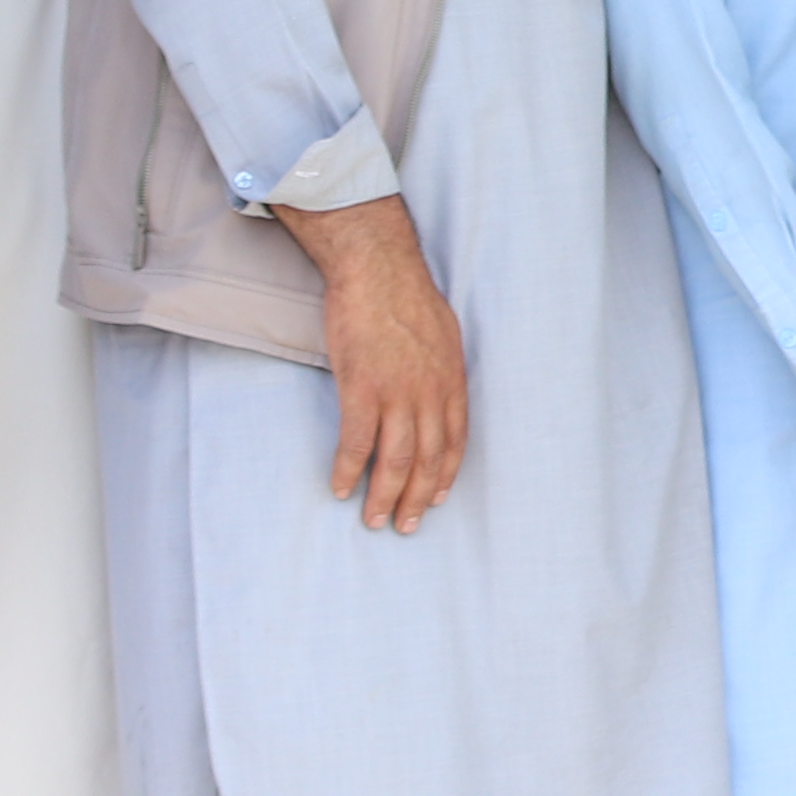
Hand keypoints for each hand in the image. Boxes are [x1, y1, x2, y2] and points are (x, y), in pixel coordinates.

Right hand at [275, 198, 473, 532]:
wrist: (378, 268)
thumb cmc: (407, 296)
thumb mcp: (443, 335)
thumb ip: (441, 368)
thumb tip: (437, 389)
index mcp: (452, 381)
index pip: (455, 441)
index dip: (445, 475)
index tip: (435, 499)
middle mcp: (430, 393)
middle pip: (428, 459)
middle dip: (416, 498)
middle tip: (404, 526)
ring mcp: (397, 393)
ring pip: (396, 459)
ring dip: (385, 495)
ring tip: (374, 520)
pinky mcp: (362, 388)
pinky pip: (357, 443)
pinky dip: (350, 471)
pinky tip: (341, 489)